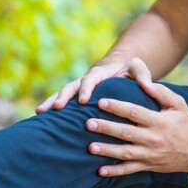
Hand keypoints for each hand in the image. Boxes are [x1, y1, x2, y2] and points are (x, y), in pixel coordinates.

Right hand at [36, 56, 151, 113]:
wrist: (118, 68)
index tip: (82, 100)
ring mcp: (77, 89)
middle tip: (56, 108)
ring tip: (39, 112)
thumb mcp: (138, 67)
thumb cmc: (129, 69)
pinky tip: (42, 120)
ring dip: (51, 102)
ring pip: (61, 94)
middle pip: (70, 86)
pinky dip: (52, 110)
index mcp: (99, 73)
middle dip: (62, 96)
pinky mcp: (75, 98)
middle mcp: (84, 80)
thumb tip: (147, 85)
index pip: (91, 79)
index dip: (86, 89)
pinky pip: (62, 103)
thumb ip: (143, 74)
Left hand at [86, 83, 187, 175]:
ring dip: (107, 150)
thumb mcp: (179, 104)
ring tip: (90, 147)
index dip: (117, 107)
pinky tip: (100, 170)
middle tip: (88, 124)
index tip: (101, 102)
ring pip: (125, 153)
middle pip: (126, 133)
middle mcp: (153, 139)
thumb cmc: (186, 124)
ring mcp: (150, 154)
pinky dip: (115, 171)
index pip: (134, 112)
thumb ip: (161, 92)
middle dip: (106, 128)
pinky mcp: (148, 166)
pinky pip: (129, 169)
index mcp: (159, 121)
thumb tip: (144, 82)